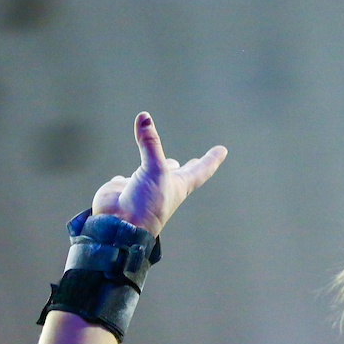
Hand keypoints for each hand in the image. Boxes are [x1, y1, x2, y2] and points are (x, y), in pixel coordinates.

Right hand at [91, 112, 226, 235]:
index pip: (201, 169)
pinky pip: (125, 182)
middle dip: (187, 168)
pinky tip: (122, 179)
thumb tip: (144, 117)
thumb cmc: (146, 204)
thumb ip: (150, 143)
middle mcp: (163, 188)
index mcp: (179, 186)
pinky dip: (124, 179)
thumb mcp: (154, 169)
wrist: (120, 226)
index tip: (223, 150)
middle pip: (179, 174)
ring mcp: (143, 189)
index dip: (211, 159)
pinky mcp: (123, 191)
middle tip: (193, 162)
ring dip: (156, 169)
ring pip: (152, 176)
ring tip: (164, 164)